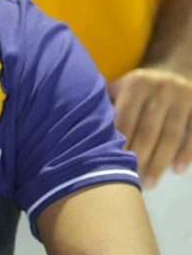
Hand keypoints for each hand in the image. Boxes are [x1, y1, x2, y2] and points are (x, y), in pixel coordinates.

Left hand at [108, 67, 191, 185]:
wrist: (172, 71)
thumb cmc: (135, 91)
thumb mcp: (118, 90)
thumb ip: (102, 107)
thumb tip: (73, 136)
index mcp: (136, 84)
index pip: (125, 120)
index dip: (119, 145)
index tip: (110, 168)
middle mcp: (161, 87)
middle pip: (148, 131)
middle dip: (139, 158)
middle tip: (129, 181)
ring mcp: (183, 95)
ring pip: (172, 135)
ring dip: (160, 162)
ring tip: (149, 184)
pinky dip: (186, 153)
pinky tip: (176, 170)